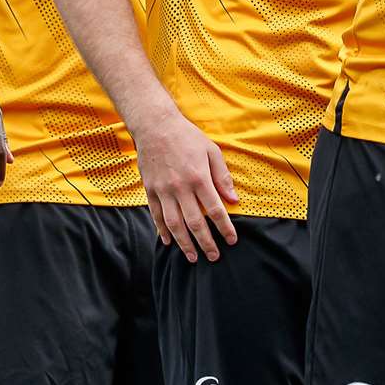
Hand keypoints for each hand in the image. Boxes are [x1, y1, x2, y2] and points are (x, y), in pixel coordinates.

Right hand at [134, 114, 238, 263]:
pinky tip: (169, 242)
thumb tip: (234, 200)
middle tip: (213, 257)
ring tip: (192, 257)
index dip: (224, 228)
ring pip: (174, 224)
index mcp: (199, 178)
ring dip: (184, 243)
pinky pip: (157, 215)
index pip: (215, 210)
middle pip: (195, 223)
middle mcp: (181, 188)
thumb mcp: (212, 151)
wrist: (156, 126)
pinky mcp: (150, 190)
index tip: (231, 241)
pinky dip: (163, 231)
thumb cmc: (188, 137)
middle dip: (205, 243)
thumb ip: (222, 177)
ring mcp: (163, 191)